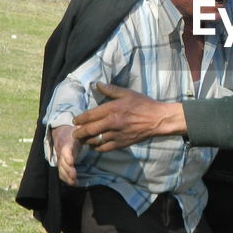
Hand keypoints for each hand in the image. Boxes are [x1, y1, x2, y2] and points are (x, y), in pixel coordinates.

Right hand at [51, 125, 81, 185]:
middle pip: (62, 163)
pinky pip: (61, 172)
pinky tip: (73, 183)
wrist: (60, 133)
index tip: (71, 162)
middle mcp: (61, 152)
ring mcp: (60, 159)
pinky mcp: (61, 164)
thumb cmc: (73, 132)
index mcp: (66, 143)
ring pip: (61, 169)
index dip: (67, 157)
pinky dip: (66, 178)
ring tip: (74, 182)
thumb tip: (94, 131)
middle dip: (68, 170)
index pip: (65, 150)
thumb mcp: (78, 129)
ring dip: (67, 177)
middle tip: (74, 176)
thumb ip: (85, 131)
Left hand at [72, 82, 187, 151]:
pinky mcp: (122, 143)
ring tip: (83, 139)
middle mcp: (112, 122)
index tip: (75, 121)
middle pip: (89, 130)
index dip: (80, 119)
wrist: (157, 120)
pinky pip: (105, 148)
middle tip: (75, 133)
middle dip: (79, 133)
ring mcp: (117, 134)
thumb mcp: (127, 93)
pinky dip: (97, 148)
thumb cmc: (143, 104)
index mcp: (112, 109)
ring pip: (96, 140)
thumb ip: (111, 89)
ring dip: (87, 141)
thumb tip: (97, 84)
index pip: (90, 115)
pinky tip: (95, 145)